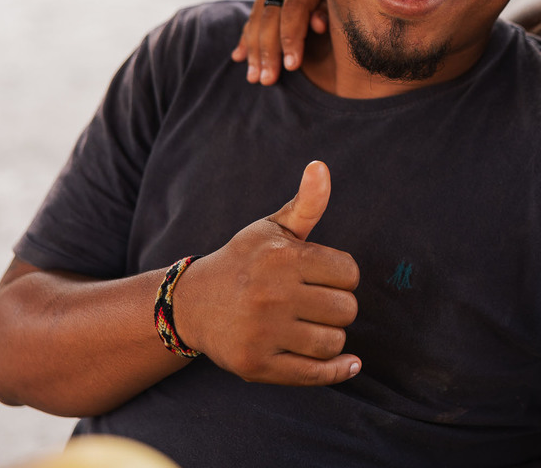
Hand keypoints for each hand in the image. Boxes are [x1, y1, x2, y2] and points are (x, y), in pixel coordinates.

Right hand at [176, 161, 360, 385]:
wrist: (190, 303)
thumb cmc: (244, 261)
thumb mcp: (272, 228)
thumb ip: (307, 203)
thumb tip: (321, 166)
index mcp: (283, 258)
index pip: (349, 273)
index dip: (342, 276)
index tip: (323, 277)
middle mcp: (272, 295)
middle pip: (346, 309)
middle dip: (338, 306)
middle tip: (316, 303)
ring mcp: (263, 332)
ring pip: (334, 341)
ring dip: (331, 336)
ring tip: (312, 326)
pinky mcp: (255, 365)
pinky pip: (314, 374)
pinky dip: (337, 371)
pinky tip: (349, 363)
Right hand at [232, 0, 327, 84]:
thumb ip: (332, 6)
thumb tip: (318, 25)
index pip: (295, 10)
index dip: (291, 38)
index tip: (291, 66)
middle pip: (271, 16)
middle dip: (267, 51)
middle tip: (266, 80)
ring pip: (258, 16)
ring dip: (254, 49)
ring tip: (254, 78)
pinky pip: (254, 14)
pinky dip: (247, 37)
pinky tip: (240, 57)